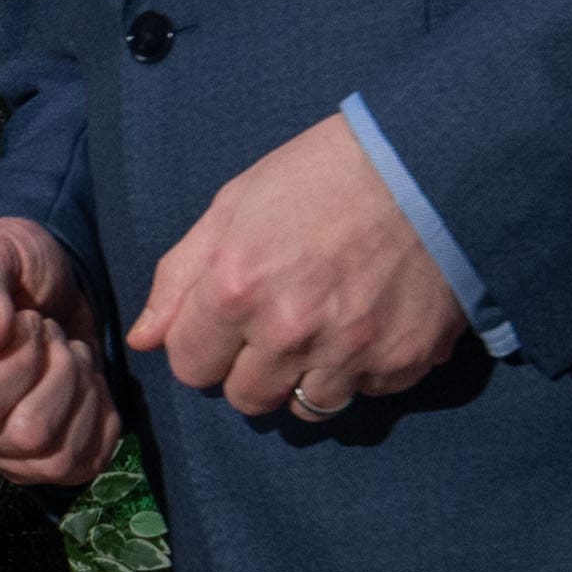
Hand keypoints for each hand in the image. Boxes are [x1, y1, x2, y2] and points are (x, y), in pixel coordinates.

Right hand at [0, 217, 117, 485]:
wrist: (36, 289)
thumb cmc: (4, 269)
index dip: (22, 357)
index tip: (24, 320)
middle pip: (27, 434)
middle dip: (59, 373)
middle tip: (52, 336)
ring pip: (57, 457)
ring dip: (81, 395)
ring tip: (68, 356)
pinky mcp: (33, 467)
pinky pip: (83, 467)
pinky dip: (100, 421)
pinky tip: (86, 385)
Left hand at [128, 114, 472, 426]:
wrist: (427, 162)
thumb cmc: (321, 175)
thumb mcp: (234, 206)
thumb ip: (180, 277)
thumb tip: (143, 341)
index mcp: (235, 291)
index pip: (189, 367)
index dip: (203, 345)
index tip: (227, 323)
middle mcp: (288, 333)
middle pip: (245, 399)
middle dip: (251, 369)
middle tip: (278, 325)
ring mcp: (348, 354)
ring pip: (305, 409)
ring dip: (306, 378)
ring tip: (324, 330)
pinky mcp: (401, 362)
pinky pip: (364, 392)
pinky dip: (362, 370)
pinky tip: (370, 323)